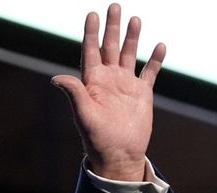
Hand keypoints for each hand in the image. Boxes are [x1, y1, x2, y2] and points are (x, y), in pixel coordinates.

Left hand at [51, 3, 165, 180]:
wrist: (118, 155)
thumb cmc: (97, 139)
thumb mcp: (84, 115)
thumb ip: (74, 94)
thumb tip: (56, 78)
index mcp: (92, 82)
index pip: (91, 51)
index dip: (91, 33)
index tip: (92, 14)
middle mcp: (108, 80)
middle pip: (110, 47)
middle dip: (112, 27)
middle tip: (114, 6)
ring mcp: (125, 86)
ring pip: (129, 55)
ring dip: (132, 38)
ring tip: (135, 19)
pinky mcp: (142, 94)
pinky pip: (150, 72)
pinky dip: (155, 60)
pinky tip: (160, 45)